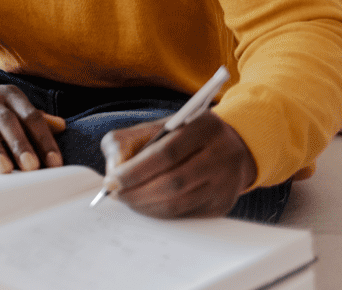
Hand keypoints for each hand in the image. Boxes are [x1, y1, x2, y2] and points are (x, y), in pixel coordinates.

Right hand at [0, 84, 66, 173]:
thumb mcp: (10, 106)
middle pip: (7, 120)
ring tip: (5, 169)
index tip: (54, 162)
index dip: (44, 139)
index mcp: (10, 95)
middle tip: (31, 166)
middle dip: (20, 144)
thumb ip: (33, 117)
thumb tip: (61, 126)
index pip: (31, 116)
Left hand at [99, 110, 256, 217]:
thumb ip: (128, 142)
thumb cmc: (182, 136)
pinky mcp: (222, 204)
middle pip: (174, 182)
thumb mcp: (156, 127)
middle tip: (115, 194)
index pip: (167, 153)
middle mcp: (222, 154)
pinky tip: (146, 205)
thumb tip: (113, 172)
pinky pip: (185, 214)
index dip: (135, 170)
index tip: (112, 180)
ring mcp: (226, 182)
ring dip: (146, 206)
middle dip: (137, 192)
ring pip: (180, 203)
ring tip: (127, 200)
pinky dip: (160, 213)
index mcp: (204, 127)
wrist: (229, 146)